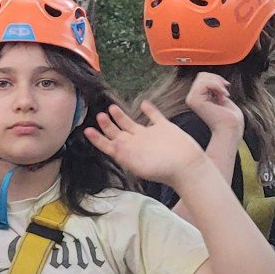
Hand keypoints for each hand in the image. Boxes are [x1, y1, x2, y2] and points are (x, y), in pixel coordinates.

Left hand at [83, 101, 210, 189]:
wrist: (187, 166)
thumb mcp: (137, 164)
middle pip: (118, 133)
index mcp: (128, 152)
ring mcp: (150, 135)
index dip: (98, 138)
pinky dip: (149, 109)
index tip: (87, 130)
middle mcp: (137, 143)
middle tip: (99, 115)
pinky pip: (155, 116)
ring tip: (111, 108)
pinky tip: (144, 103)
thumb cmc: (162, 170)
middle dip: (107, 125)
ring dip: (121, 116)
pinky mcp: (165, 128)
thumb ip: (122, 153)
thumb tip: (109, 145)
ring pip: (132, 124)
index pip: (109, 145)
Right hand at [187, 73, 244, 140]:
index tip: (225, 91)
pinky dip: (218, 87)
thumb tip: (212, 76)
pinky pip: (205, 83)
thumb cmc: (229, 117)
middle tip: (225, 94)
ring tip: (223, 96)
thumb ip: (214, 87)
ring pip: (203, 77)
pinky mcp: (195, 101)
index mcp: (197, 97)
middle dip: (217, 81)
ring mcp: (192, 99)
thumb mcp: (221, 96)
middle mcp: (191, 98)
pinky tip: (223, 97)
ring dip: (218, 84)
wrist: (230, 128)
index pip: (202, 77)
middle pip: (202, 75)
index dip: (216, 79)